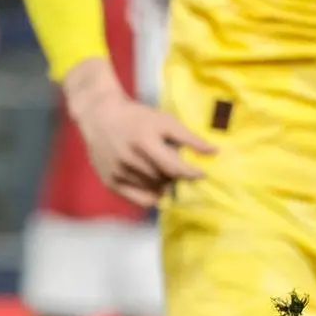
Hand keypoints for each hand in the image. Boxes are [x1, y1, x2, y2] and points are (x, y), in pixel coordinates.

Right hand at [63, 59, 213, 207]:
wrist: (101, 116)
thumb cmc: (139, 118)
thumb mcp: (165, 121)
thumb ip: (189, 138)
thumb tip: (214, 152)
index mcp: (145, 141)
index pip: (174, 167)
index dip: (191, 174)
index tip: (203, 174)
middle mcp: (129, 158)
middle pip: (164, 178)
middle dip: (176, 174)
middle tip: (177, 164)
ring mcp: (117, 172)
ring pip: (152, 188)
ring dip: (164, 183)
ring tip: (161, 168)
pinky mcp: (110, 182)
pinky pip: (139, 199)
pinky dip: (152, 196)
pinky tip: (156, 186)